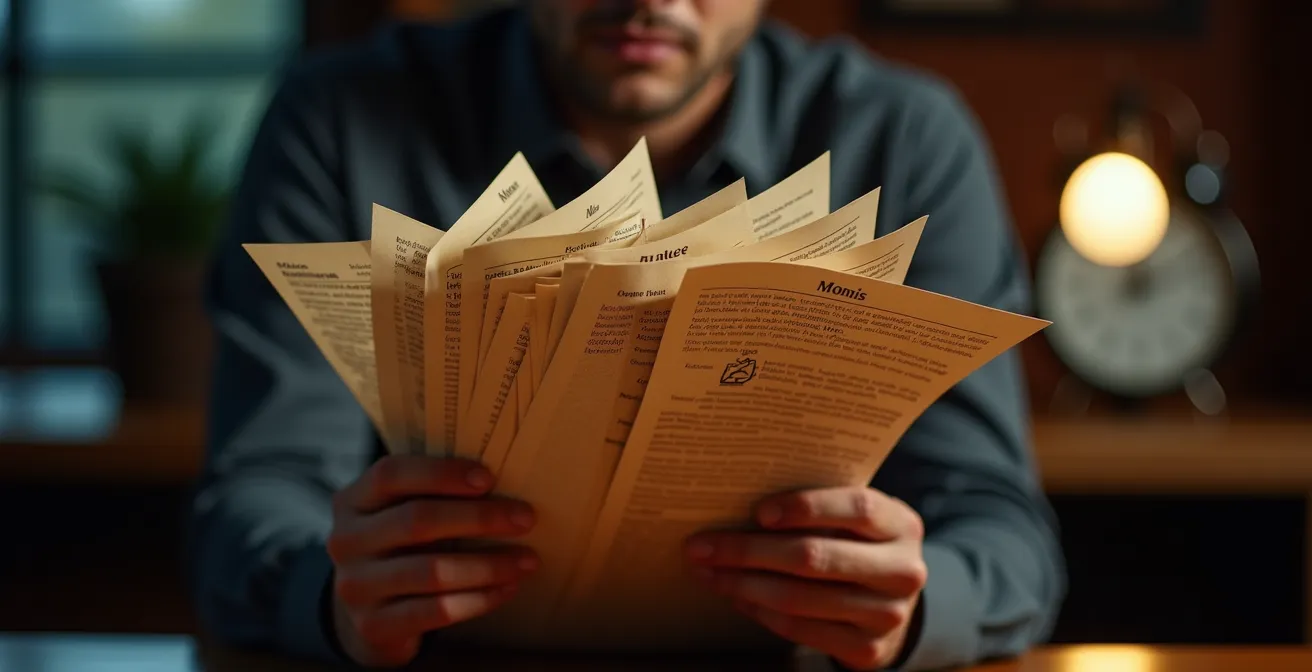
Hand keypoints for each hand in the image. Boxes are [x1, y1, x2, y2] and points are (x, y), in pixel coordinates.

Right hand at [325, 456, 537, 666]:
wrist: (368, 610)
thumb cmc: (400, 546)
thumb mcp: (400, 512)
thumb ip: (432, 492)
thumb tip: (504, 476)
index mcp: (352, 500)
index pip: (391, 474)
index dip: (441, 474)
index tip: (488, 478)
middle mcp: (346, 541)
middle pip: (417, 520)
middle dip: (479, 517)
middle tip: (525, 517)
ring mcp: (356, 586)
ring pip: (433, 571)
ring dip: (489, 564)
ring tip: (528, 559)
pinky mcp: (375, 625)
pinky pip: (438, 610)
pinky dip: (480, 598)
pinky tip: (507, 588)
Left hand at [684, 487, 926, 670]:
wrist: (894, 607)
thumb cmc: (859, 545)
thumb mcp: (855, 521)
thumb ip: (818, 507)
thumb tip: (737, 498)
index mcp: (900, 524)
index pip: (856, 508)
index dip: (805, 507)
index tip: (758, 512)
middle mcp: (902, 570)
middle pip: (814, 557)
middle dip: (748, 550)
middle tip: (701, 546)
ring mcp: (887, 614)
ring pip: (799, 598)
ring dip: (742, 584)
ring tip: (707, 571)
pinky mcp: (867, 648)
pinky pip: (799, 629)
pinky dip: (760, 610)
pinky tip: (735, 596)